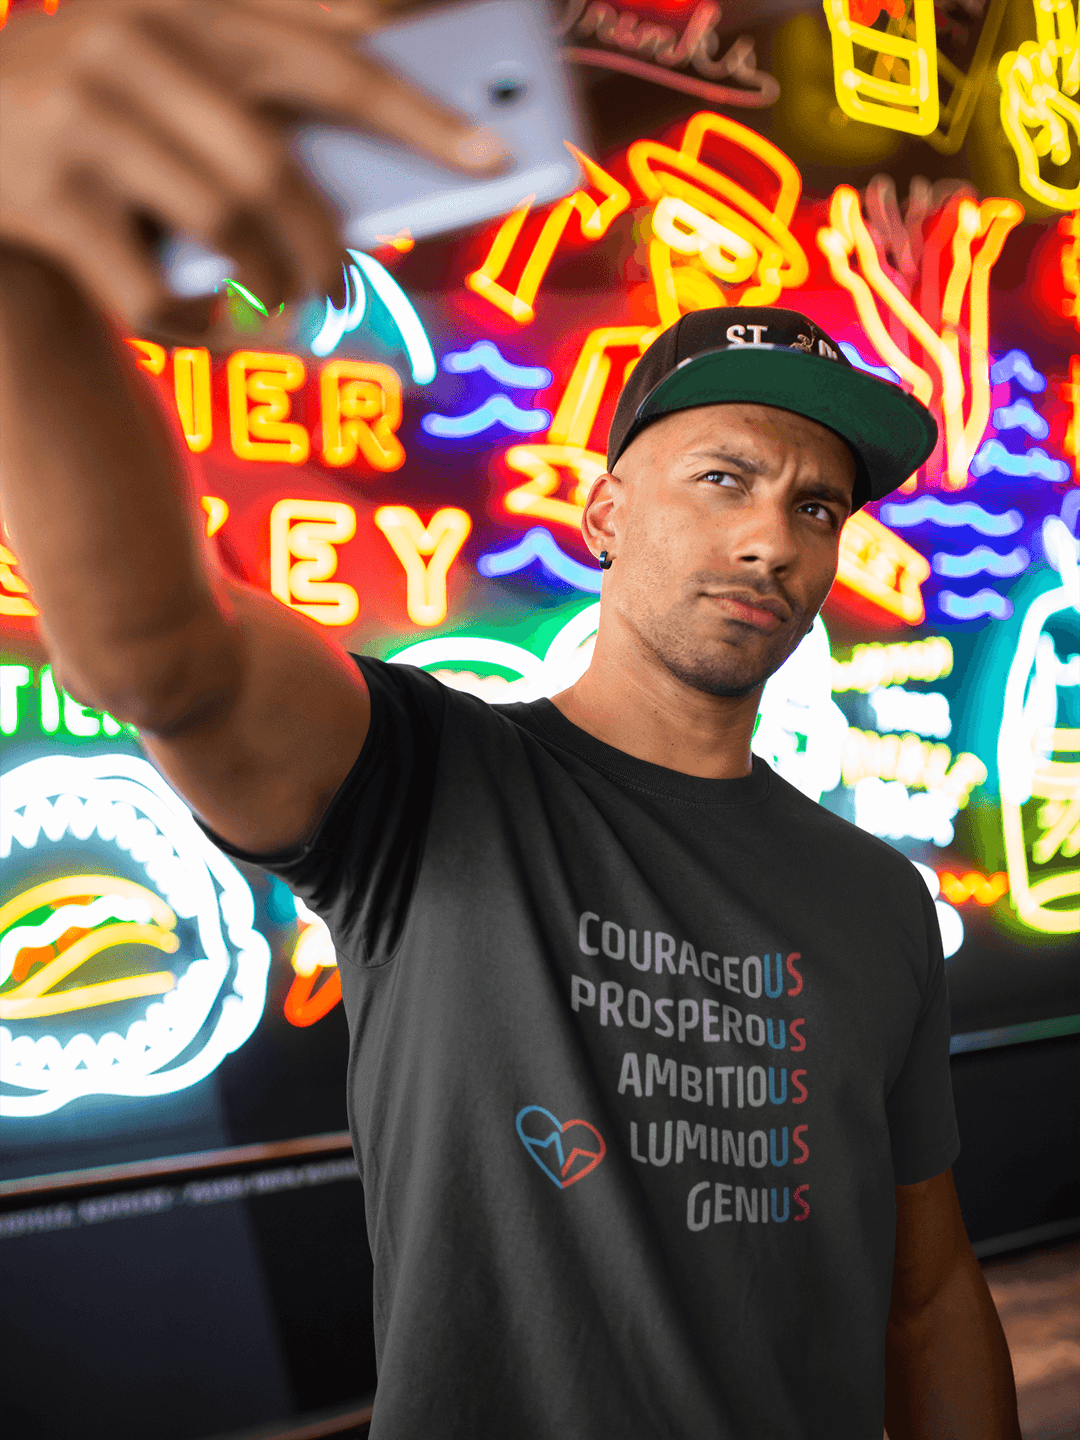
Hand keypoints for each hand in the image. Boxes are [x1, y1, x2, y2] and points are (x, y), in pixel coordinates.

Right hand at [0, 0, 507, 338]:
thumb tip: (366, 201)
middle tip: (346, 284)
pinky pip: (153, 290)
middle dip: (328, 240)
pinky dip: (190, 326)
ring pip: (224, 231)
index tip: (491, 152)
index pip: (329, 49)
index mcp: (190, 1)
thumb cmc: (101, 118)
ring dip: (263, 285)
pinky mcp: (50, 196)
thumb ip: (261, 106)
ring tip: (279, 300)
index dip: (414, 105)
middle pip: (276, 160)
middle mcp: (137, 40)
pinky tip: (198, 325)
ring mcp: (87, 116)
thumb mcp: (173, 76)